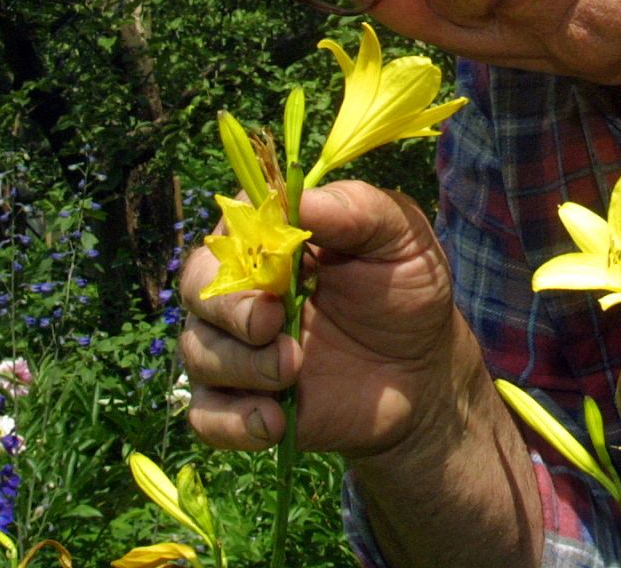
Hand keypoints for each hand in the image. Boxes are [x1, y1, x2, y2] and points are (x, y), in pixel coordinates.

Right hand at [180, 179, 460, 458]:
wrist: (424, 375)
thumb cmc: (407, 291)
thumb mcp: (401, 237)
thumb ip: (356, 209)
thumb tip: (298, 199)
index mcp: (274, 237)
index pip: (230, 226)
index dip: (240, 243)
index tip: (278, 262)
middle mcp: (244, 288)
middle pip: (197, 288)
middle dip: (228, 309)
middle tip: (271, 324)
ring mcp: (238, 347)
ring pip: (198, 351)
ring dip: (239, 365)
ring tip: (292, 372)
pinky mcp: (242, 402)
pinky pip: (206, 415)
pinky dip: (230, 421)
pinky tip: (272, 422)